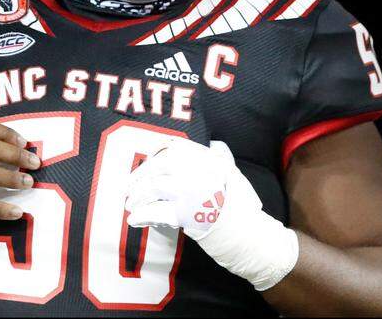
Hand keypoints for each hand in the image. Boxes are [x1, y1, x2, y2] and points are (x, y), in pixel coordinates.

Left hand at [124, 137, 250, 239]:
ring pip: (153, 186)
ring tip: (131, 206)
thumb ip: (221, 157)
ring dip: (137, 197)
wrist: (252, 237)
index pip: (173, 147)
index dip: (154, 155)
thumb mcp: (234, 174)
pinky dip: (142, 215)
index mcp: (209, 158)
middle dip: (139, 177)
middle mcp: (199, 170)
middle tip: (129, 189)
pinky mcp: (186, 214)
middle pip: (158, 166)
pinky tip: (135, 220)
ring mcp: (192, 191)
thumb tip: (215, 144)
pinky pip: (155, 211)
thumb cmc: (242, 208)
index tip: (145, 165)